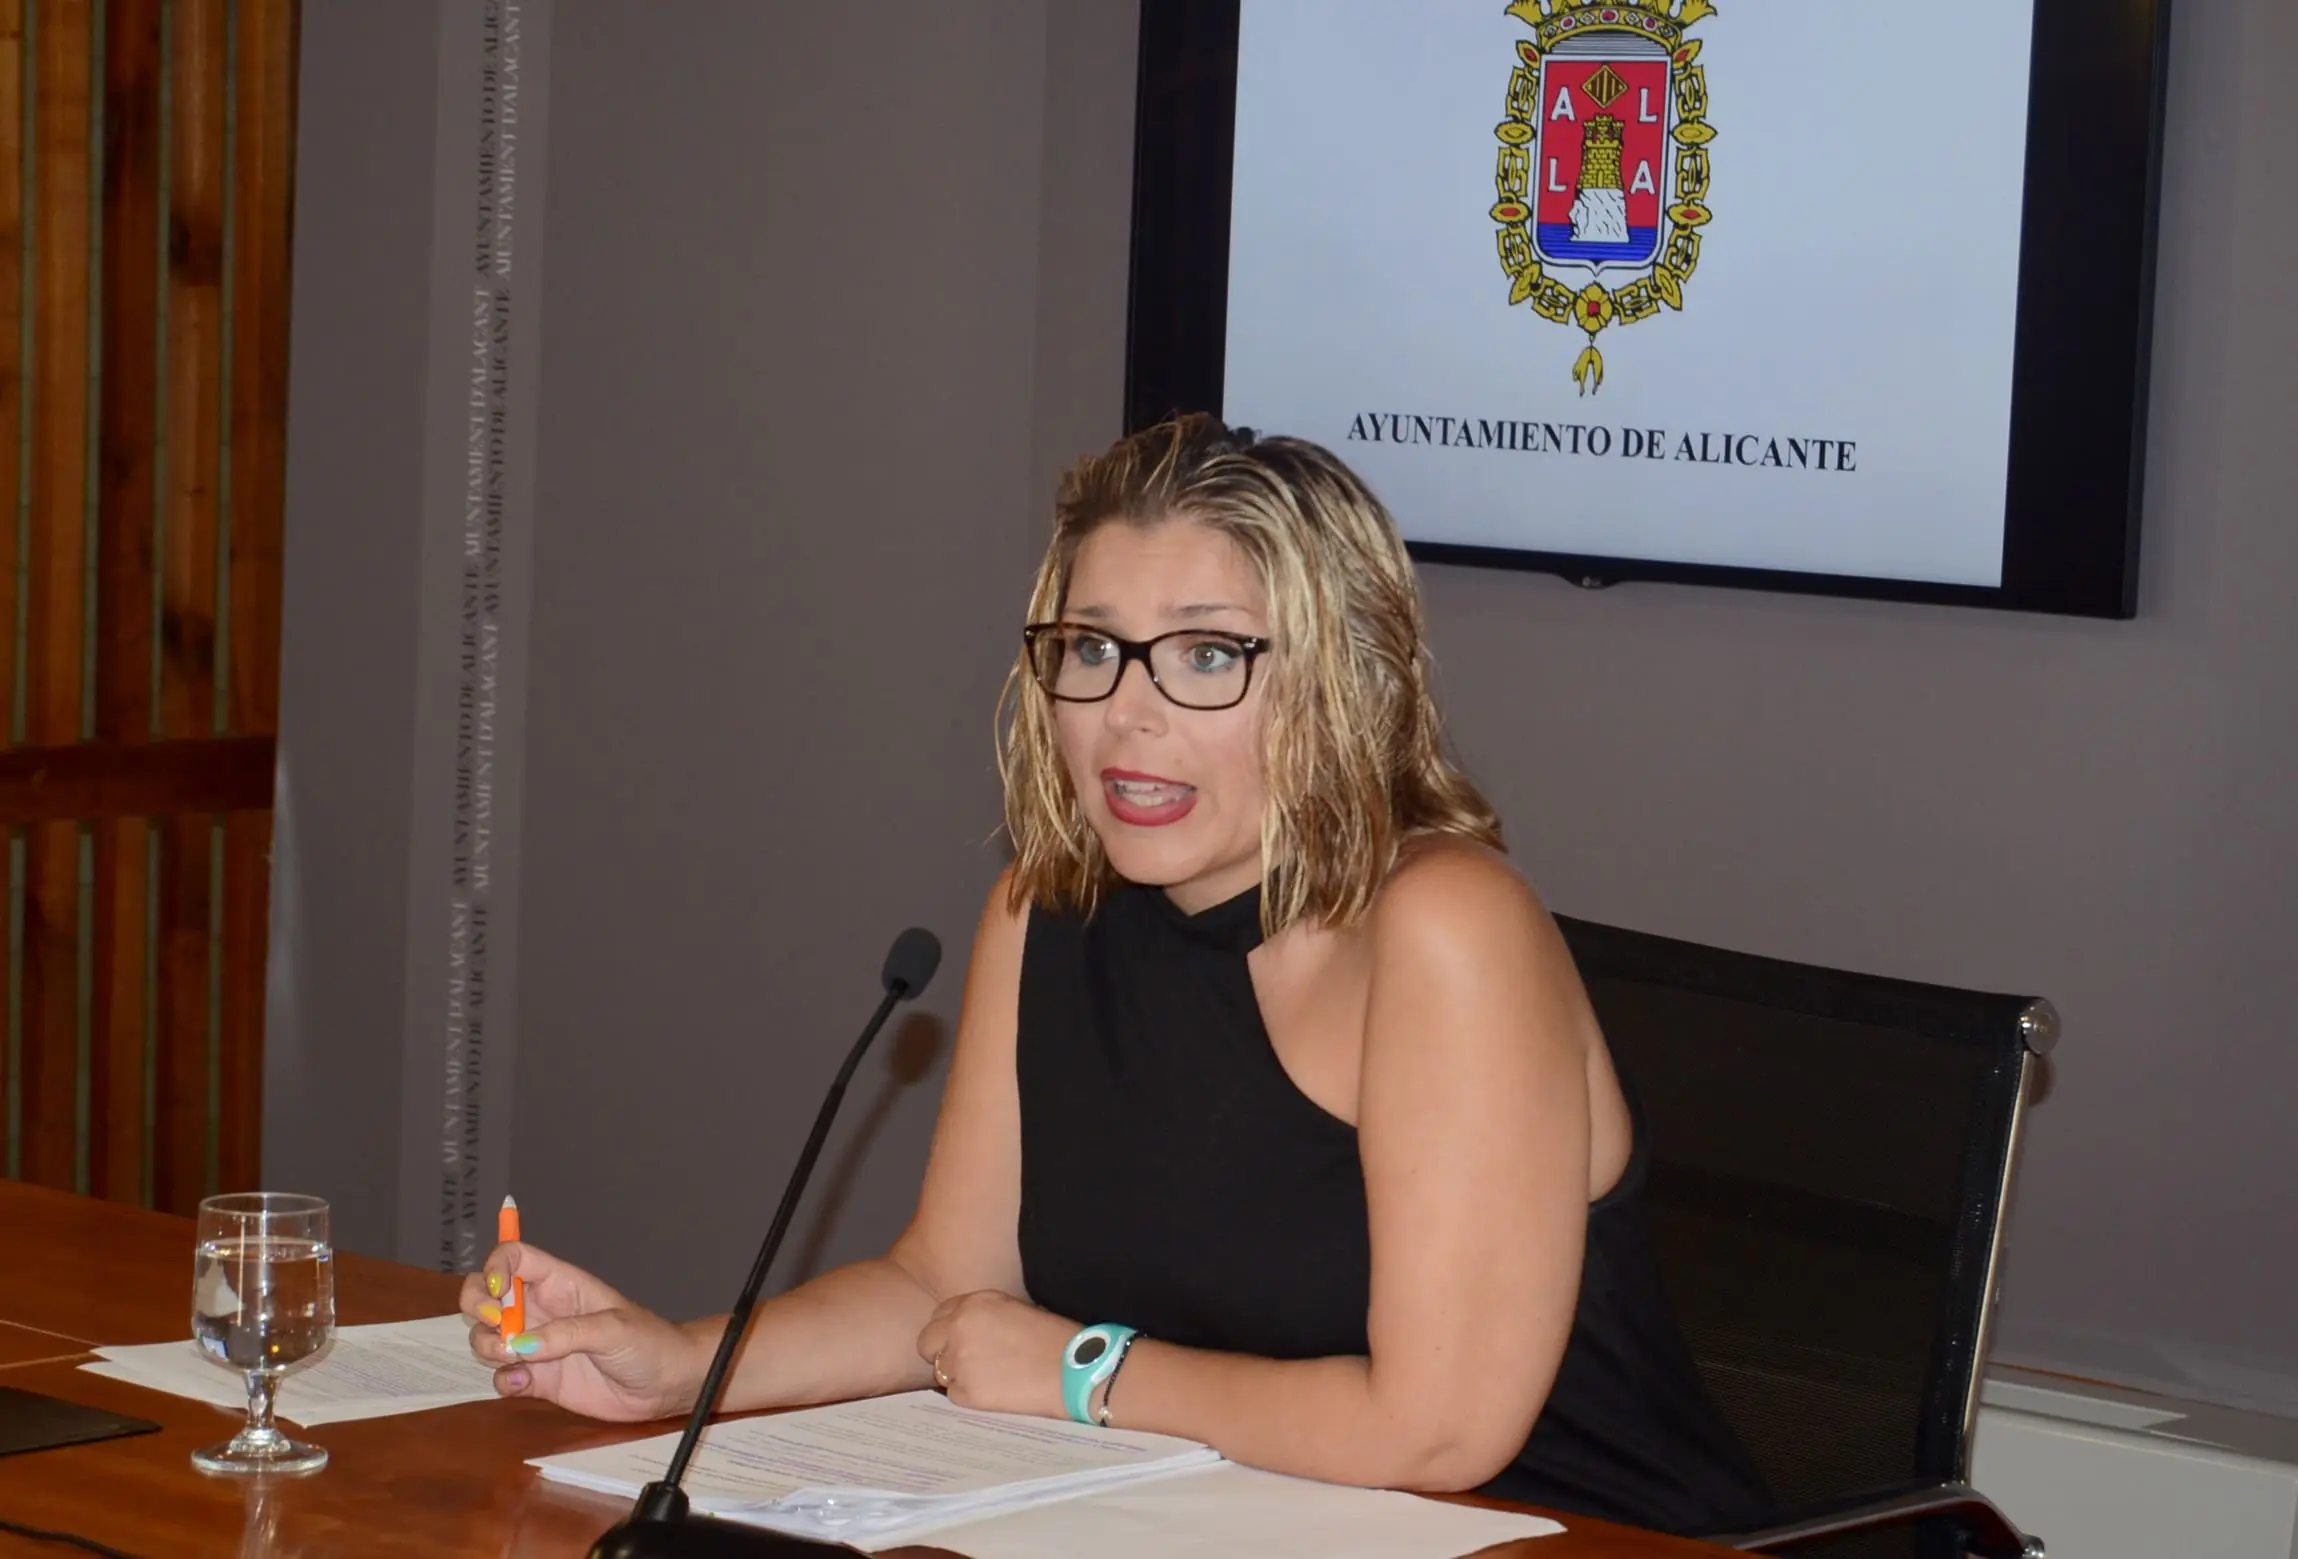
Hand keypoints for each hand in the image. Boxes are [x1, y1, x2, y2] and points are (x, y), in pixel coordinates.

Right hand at [458, 1242, 706, 1421]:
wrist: (666, 1384)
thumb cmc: (649, 1343)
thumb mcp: (613, 1329)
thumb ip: (567, 1334)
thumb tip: (521, 1344)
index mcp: (560, 1284)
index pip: (514, 1258)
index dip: (496, 1267)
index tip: (498, 1294)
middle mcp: (541, 1311)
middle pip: (486, 1294)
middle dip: (477, 1305)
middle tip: (496, 1326)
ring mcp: (536, 1345)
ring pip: (486, 1337)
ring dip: (487, 1346)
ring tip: (517, 1360)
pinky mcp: (538, 1380)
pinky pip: (503, 1376)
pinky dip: (503, 1380)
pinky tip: (524, 1384)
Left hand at [914, 1291, 1076, 1419]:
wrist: (1074, 1370)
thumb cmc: (1055, 1338)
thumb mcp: (1016, 1309)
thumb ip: (985, 1316)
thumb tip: (970, 1331)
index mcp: (975, 1302)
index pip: (940, 1315)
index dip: (950, 1330)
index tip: (963, 1341)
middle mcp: (959, 1327)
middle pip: (926, 1341)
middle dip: (941, 1352)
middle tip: (966, 1363)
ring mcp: (960, 1360)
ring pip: (940, 1370)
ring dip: (957, 1375)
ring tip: (988, 1379)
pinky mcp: (966, 1391)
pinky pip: (954, 1395)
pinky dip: (970, 1396)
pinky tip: (995, 1392)